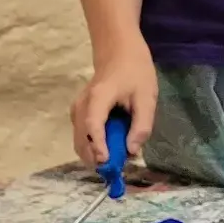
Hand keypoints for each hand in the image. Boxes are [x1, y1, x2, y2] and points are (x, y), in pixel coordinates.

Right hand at [71, 46, 156, 167]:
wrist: (119, 53)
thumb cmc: (135, 73)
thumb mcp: (146, 98)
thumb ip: (141, 125)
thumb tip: (131, 151)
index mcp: (98, 98)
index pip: (92, 126)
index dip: (98, 146)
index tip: (107, 162)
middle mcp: (81, 106)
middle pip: (81, 139)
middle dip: (96, 158)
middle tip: (117, 169)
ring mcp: (77, 110)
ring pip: (79, 141)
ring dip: (94, 155)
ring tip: (116, 161)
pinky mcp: (79, 114)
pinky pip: (82, 136)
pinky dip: (93, 147)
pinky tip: (110, 150)